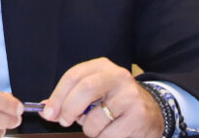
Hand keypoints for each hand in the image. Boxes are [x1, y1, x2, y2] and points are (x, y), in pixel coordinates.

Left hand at [40, 58, 162, 136]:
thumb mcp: (94, 92)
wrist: (153, 111)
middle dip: (68, 109)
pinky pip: (108, 135)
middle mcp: (118, 76)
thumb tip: (46, 108)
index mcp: (102, 66)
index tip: (48, 112)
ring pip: (95, 119)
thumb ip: (70, 98)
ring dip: (89, 130)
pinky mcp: (138, 117)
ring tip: (99, 126)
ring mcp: (130, 96)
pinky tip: (113, 132)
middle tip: (64, 121)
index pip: (74, 76)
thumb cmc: (115, 102)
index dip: (57, 95)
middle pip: (85, 90)